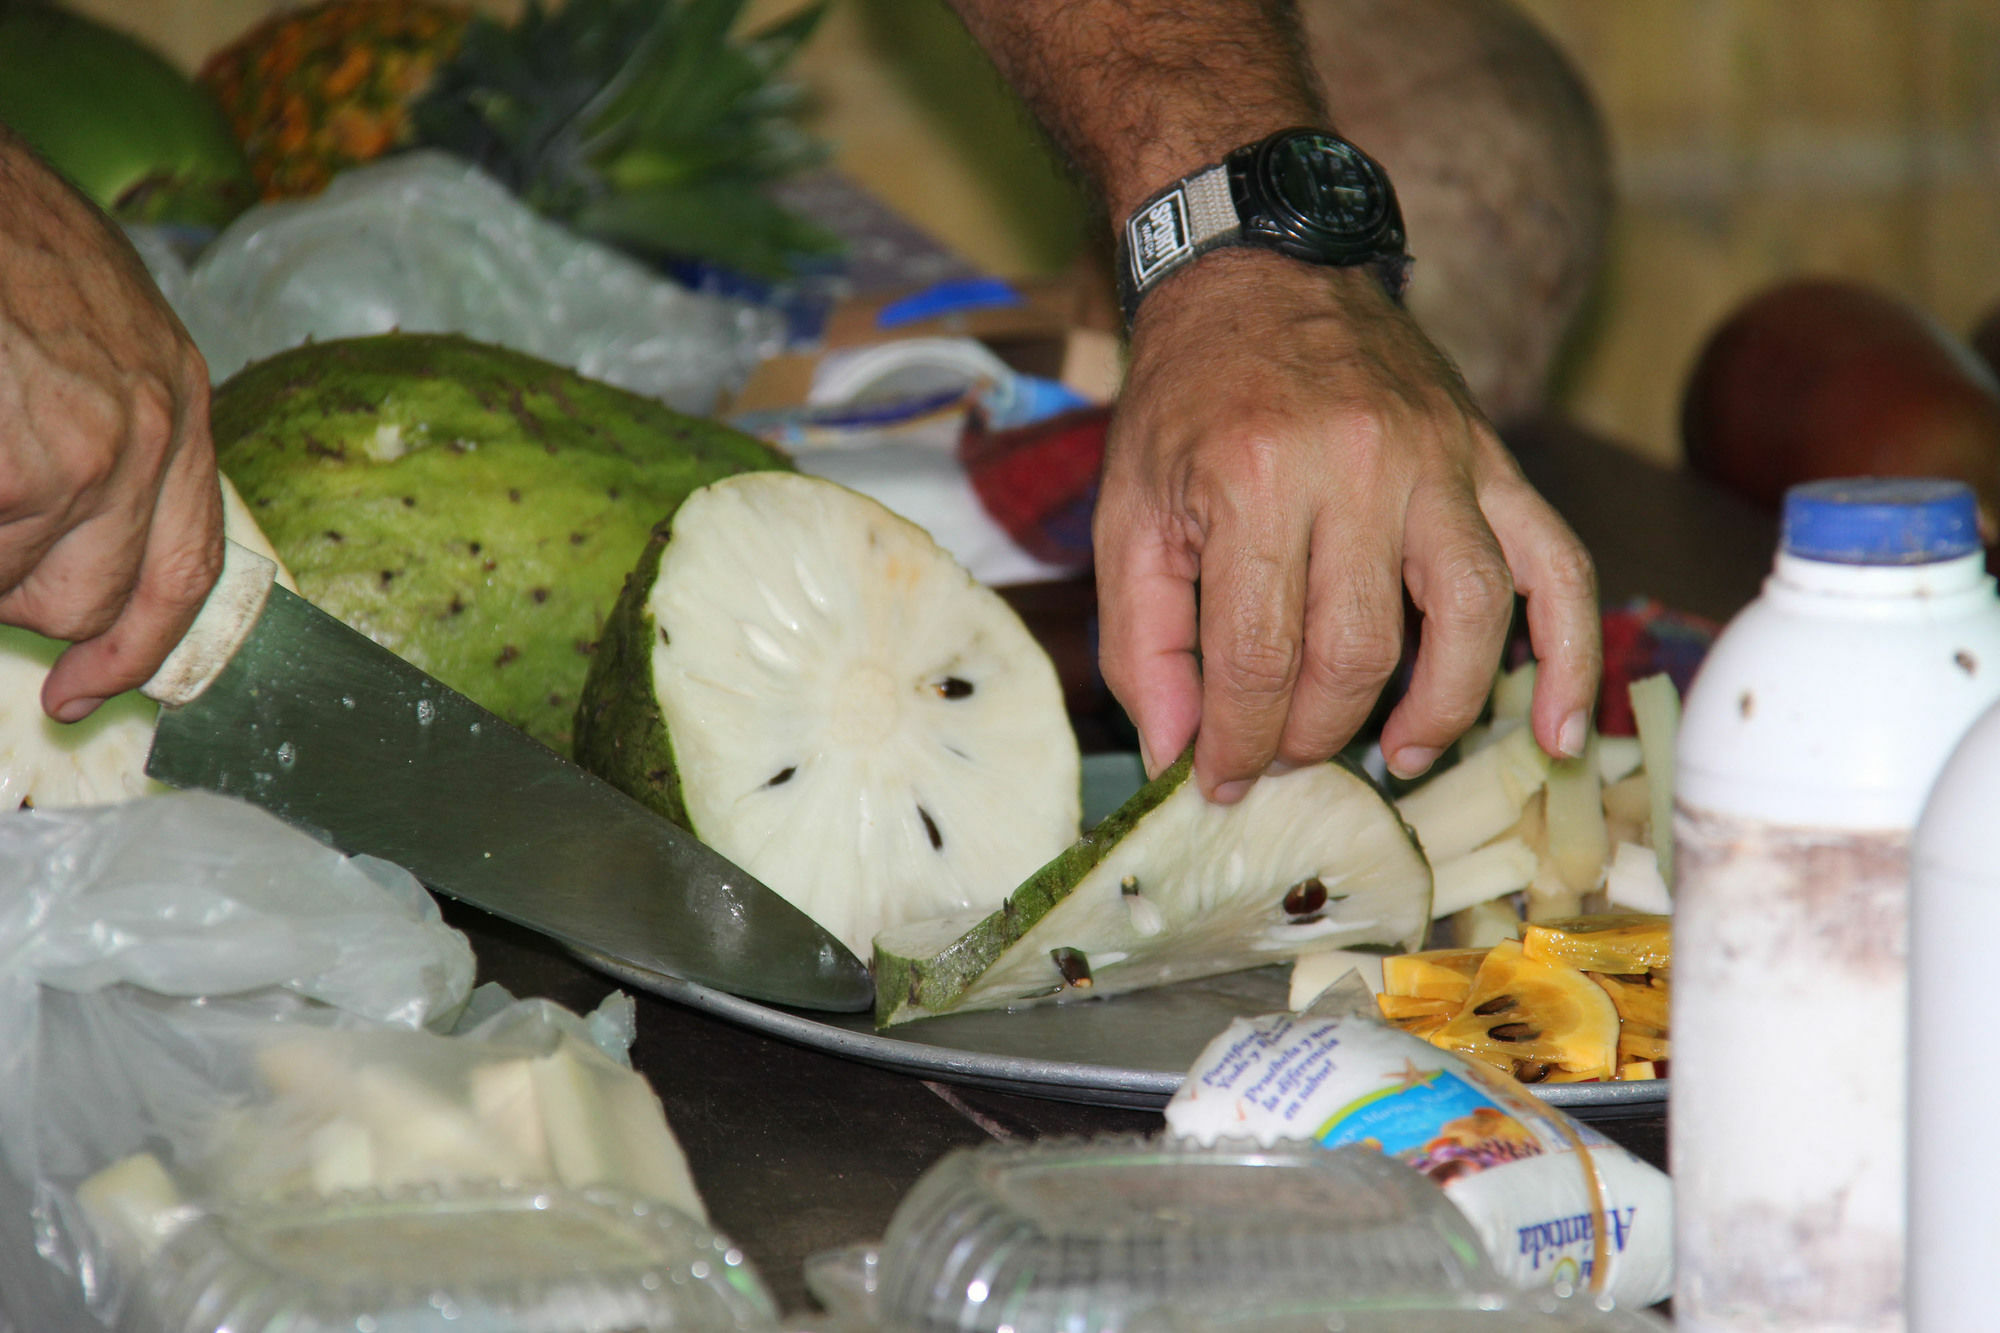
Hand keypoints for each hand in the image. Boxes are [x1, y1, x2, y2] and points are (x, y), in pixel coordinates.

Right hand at [0, 139, 222, 720]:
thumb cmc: (6, 240)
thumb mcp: (97, 330)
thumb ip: (109, 431)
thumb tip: (71, 552)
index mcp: (179, 405)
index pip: (189, 567)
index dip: (139, 648)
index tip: (87, 694)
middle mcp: (152, 436)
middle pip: (94, 603)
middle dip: (13, 597)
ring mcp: (83, 453)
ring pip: (12, 586)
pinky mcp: (19, 472)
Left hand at [1094, 251, 1601, 800]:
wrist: (1255, 273)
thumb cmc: (1185, 402)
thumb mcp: (1128, 513)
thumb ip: (1143, 640)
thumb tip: (1175, 752)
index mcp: (1255, 481)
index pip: (1259, 655)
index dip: (1237, 740)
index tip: (1221, 779)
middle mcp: (1359, 468)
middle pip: (1358, 651)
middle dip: (1316, 733)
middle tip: (1286, 759)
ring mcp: (1440, 461)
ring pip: (1469, 617)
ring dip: (1439, 710)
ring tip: (1399, 756)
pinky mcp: (1490, 459)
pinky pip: (1557, 566)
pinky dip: (1567, 656)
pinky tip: (1554, 731)